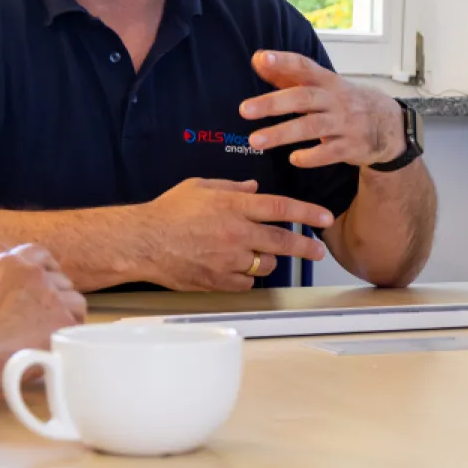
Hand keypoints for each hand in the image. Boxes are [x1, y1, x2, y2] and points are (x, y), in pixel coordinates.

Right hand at [0, 240, 84, 357]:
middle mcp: (34, 274)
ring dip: (66, 310)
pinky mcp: (62, 320)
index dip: (43, 266)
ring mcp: (51, 296)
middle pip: (58, 278)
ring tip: (55, 328)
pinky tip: (60, 338)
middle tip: (48, 312)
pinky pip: (78, 320)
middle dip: (55, 292)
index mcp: (11, 262)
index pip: (38, 253)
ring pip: (72, 298)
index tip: (44, 278)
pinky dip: (70, 328)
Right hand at [137, 177, 333, 291]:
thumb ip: (232, 187)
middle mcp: (236, 233)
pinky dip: (247, 275)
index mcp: (233, 206)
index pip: (281, 208)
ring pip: (266, 264)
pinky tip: (234, 266)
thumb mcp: (201, 187)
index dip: (307, 213)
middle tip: (317, 250)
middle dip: (306, 246)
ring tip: (255, 252)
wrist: (143, 242)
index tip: (324, 217)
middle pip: (283, 241)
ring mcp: (229, 259)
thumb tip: (253, 188)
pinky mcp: (220, 280)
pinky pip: (247, 281)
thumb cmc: (168, 212)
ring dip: (268, 259)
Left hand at [239, 50, 405, 168]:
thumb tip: (256, 60)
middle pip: (303, 98)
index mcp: (327, 81)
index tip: (260, 58)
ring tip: (255, 141)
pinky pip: (330, 153)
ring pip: (312, 127)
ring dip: (282, 133)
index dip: (283, 61)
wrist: (388, 125)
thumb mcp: (322, 85)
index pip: (304, 66)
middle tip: (244, 109)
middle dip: (273, 103)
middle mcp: (335, 100)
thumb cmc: (344, 102)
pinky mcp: (351, 147)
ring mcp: (345, 124)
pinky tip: (293, 160)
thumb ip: (288, 75)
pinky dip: (312, 157)